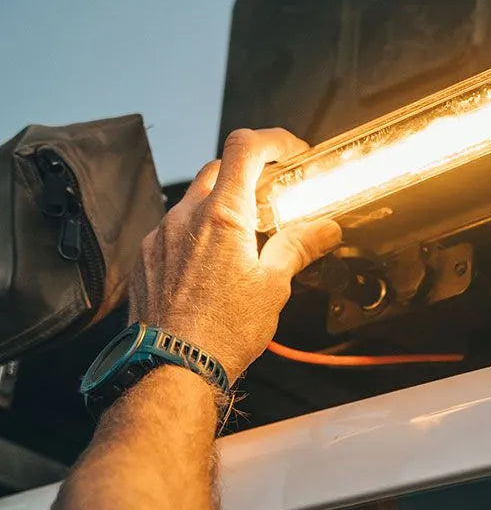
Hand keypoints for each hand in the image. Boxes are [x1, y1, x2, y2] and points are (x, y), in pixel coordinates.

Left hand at [129, 128, 342, 382]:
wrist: (172, 368)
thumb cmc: (223, 331)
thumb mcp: (274, 286)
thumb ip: (298, 247)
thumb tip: (325, 228)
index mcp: (223, 216)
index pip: (245, 147)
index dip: (273, 141)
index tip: (291, 153)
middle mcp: (185, 216)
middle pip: (219, 169)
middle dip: (249, 174)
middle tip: (275, 197)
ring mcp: (160, 235)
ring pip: (194, 200)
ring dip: (221, 206)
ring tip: (244, 238)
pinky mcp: (145, 258)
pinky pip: (173, 229)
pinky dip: (196, 233)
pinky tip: (211, 264)